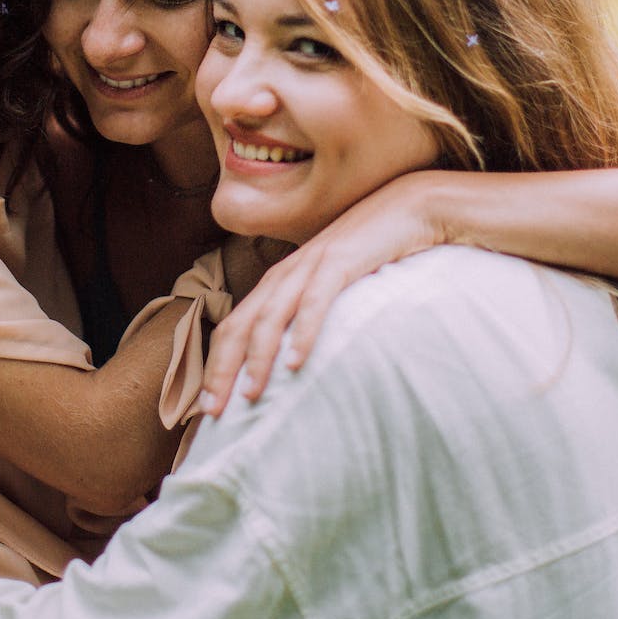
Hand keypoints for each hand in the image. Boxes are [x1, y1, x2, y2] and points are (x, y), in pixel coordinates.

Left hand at [200, 172, 444, 413]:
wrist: (410, 207)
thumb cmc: (372, 253)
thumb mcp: (333, 287)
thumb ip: (311, 314)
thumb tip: (297, 361)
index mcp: (280, 282)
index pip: (234, 327)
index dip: (217, 365)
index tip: (207, 406)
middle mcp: (286, 273)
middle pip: (240, 324)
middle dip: (222, 369)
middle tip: (213, 411)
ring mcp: (310, 265)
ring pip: (270, 315)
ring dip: (257, 357)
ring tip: (250, 395)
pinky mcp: (341, 260)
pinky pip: (315, 300)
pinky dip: (303, 331)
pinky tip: (296, 362)